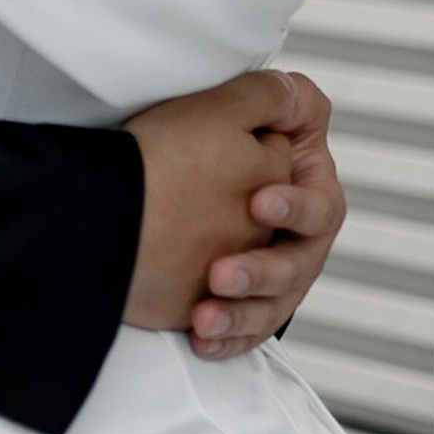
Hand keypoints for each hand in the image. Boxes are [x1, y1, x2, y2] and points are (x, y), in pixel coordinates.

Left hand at [122, 68, 341, 357]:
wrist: (113, 200)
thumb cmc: (170, 150)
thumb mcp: (218, 111)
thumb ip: (270, 96)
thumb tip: (297, 96)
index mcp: (296, 187)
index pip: (320, 202)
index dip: (297, 204)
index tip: (258, 201)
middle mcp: (288, 233)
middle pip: (301, 262)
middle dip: (264, 270)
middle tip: (220, 273)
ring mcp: (263, 269)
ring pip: (274, 303)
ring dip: (243, 312)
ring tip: (205, 315)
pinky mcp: (236, 300)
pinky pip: (244, 330)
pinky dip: (227, 336)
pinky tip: (203, 337)